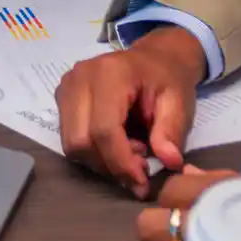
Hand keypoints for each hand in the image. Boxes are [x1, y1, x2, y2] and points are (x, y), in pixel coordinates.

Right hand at [57, 26, 205, 197]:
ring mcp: (67, 88)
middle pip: (81, 141)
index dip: (120, 162)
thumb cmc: (168, 78)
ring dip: (101, 161)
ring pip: (72, 144)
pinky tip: (116, 145)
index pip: (103, 129)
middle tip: (139, 167)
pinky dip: (93, 152)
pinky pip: (69, 138)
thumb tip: (168, 163)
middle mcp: (79, 78)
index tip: (141, 183)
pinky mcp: (62, 98)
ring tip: (131, 152)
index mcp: (109, 73)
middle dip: (109, 165)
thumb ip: (171, 131)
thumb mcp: (179, 102)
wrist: (155, 57)